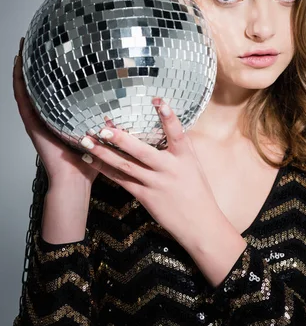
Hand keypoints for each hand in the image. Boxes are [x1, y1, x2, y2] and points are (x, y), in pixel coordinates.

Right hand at [13, 37, 99, 188]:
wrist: (75, 181)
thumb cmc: (91, 163)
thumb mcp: (106, 134)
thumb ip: (113, 118)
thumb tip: (131, 101)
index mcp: (65, 118)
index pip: (60, 90)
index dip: (58, 72)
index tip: (60, 51)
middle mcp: (50, 116)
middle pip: (41, 86)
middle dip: (39, 65)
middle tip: (37, 41)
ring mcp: (39, 120)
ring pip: (28, 89)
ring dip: (24, 69)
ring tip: (24, 46)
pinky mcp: (33, 125)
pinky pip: (23, 101)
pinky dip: (19, 84)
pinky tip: (18, 68)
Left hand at [79, 98, 218, 247]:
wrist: (199, 224)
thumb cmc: (197, 190)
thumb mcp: (193, 164)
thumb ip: (181, 145)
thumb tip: (171, 121)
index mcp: (184, 157)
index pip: (177, 133)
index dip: (169, 117)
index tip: (158, 101)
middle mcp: (168, 169)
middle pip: (142, 152)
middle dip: (121, 139)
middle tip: (103, 127)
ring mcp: (154, 183)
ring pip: (125, 166)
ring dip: (104, 153)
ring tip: (86, 141)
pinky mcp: (144, 196)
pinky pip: (121, 180)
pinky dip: (104, 169)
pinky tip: (90, 159)